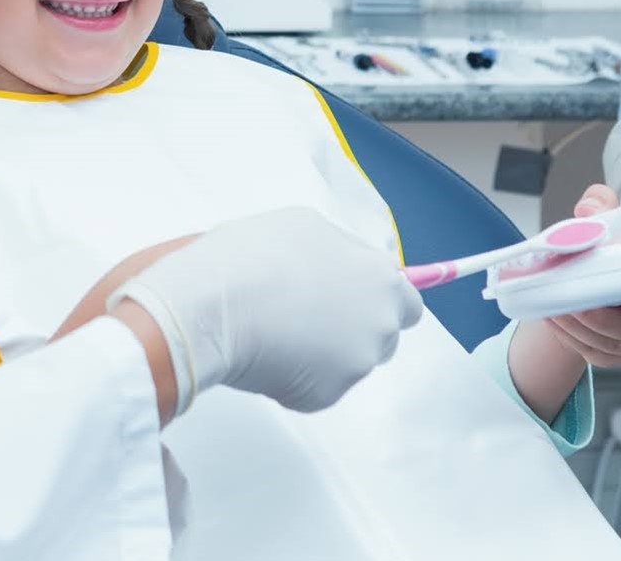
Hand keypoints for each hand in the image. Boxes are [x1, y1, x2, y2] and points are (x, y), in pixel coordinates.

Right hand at [108, 206, 422, 415]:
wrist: (214, 303)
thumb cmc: (251, 255)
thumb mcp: (304, 227)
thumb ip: (339, 252)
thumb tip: (343, 269)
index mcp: (379, 276)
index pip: (407, 300)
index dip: (380, 301)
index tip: (357, 303)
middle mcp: (380, 321)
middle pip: (384, 335)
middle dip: (357, 330)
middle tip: (312, 319)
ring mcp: (357, 362)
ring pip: (349, 362)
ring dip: (325, 353)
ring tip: (277, 331)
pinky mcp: (328, 394)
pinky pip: (318, 388)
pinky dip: (297, 377)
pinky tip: (265, 354)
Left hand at [539, 184, 620, 367]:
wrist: (589, 276)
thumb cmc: (608, 250)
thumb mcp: (607, 219)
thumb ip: (600, 204)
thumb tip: (588, 208)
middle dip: (601, 318)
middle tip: (574, 302)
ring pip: (608, 343)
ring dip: (578, 327)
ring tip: (554, 305)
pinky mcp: (610, 353)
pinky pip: (590, 351)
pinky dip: (568, 336)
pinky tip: (552, 317)